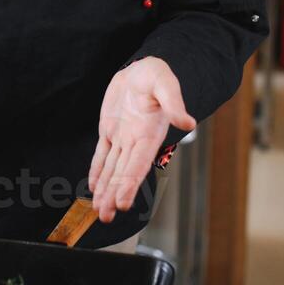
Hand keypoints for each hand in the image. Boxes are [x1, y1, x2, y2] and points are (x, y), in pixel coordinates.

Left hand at [88, 57, 195, 223]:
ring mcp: (122, 137)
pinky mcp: (110, 129)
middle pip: (123, 173)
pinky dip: (97, 170)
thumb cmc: (157, 74)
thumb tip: (189, 122)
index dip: (130, 184)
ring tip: (99, 210)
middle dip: (114, 195)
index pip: (138, 164)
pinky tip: (94, 186)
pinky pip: (102, 154)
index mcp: (149, 134)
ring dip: (105, 189)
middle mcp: (135, 141)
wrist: (144, 68)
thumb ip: (174, 103)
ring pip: (111, 168)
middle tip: (106, 216)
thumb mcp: (165, 83)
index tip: (123, 203)